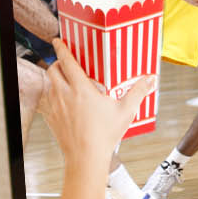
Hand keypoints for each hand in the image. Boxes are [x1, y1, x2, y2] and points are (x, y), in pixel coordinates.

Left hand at [42, 40, 146, 169]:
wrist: (86, 157)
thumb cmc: (105, 135)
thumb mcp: (126, 111)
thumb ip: (138, 92)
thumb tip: (150, 79)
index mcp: (81, 89)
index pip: (67, 62)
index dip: (62, 49)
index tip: (58, 41)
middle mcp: (64, 95)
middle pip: (53, 70)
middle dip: (57, 63)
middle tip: (64, 64)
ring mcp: (55, 107)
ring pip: (49, 85)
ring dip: (55, 80)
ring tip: (66, 83)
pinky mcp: (52, 119)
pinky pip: (47, 101)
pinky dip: (52, 96)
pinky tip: (62, 102)